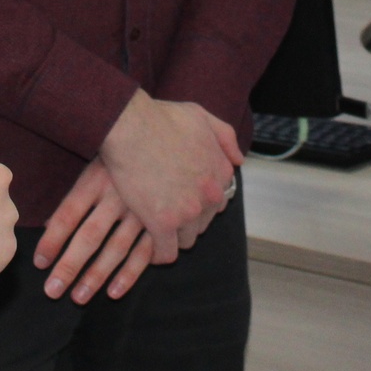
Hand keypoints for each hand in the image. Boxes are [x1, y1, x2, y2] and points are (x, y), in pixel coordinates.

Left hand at [34, 157, 157, 302]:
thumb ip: (78, 193)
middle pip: (89, 236)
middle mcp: (118, 195)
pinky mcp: (163, 219)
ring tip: (78, 297)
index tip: (39, 262)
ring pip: (116, 249)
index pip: (68, 213)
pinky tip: (114, 291)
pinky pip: (146, 251)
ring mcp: (143, 209)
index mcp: (98, 178)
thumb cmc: (128, 146)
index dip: (52, 239)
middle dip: (70, 266)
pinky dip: (130, 273)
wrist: (168, 132)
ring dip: (96, 275)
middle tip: (52, 291)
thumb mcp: (99, 159)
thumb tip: (47, 224)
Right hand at [97, 92, 241, 259]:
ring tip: (155, 226)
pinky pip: (166, 253)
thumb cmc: (161, 118)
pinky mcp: (163, 224)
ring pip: (187, 240)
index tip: (182, 198)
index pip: (218, 201)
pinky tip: (148, 246)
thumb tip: (239, 160)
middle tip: (165, 209)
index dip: (199, 201)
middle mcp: (211, 194)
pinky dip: (158, 253)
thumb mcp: (202, 116)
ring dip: (173, 236)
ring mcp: (188, 211)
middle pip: (203, 223)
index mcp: (221, 171)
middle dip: (187, 219)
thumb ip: (225, 137)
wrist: (131, 126)